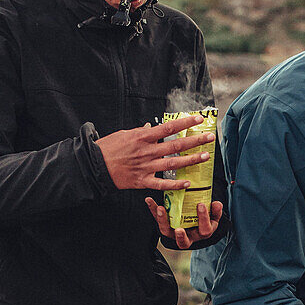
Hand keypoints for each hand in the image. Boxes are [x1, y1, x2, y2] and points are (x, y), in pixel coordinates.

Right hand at [96, 115, 214, 190]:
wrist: (94, 166)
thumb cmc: (108, 148)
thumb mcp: (124, 134)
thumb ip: (141, 132)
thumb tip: (152, 127)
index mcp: (143, 136)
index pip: (169, 128)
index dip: (185, 123)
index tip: (199, 119)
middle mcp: (147, 151)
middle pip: (176, 146)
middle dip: (195, 141)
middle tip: (210, 137)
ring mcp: (146, 167)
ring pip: (174, 164)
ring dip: (191, 160)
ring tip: (206, 156)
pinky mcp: (143, 181)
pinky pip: (162, 184)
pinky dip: (175, 185)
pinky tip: (188, 183)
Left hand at [145, 198, 223, 248]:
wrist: (195, 222)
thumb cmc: (205, 219)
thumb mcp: (213, 216)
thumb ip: (215, 211)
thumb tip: (217, 204)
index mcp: (202, 233)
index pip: (204, 230)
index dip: (203, 218)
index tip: (200, 205)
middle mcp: (188, 237)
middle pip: (184, 242)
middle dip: (181, 236)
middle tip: (179, 229)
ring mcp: (174, 233)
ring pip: (167, 232)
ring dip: (162, 221)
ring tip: (160, 208)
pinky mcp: (165, 227)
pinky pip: (158, 220)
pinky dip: (153, 210)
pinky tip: (150, 201)